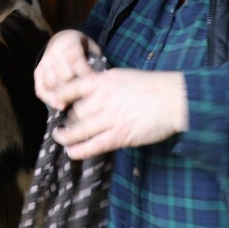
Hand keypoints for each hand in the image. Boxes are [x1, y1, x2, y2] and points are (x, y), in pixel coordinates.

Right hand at [34, 29, 101, 110]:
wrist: (61, 40)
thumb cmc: (81, 47)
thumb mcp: (91, 47)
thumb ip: (95, 60)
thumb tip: (99, 81)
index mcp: (68, 42)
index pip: (75, 60)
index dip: (85, 73)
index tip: (94, 84)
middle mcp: (53, 51)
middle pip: (63, 75)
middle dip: (75, 87)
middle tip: (86, 95)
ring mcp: (44, 62)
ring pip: (52, 83)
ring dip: (64, 95)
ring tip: (76, 101)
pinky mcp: (38, 72)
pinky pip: (40, 89)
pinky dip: (49, 99)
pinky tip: (61, 106)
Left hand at [52, 68, 188, 159]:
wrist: (173, 98)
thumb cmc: (151, 86)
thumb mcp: (122, 75)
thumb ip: (104, 83)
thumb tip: (89, 91)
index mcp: (103, 80)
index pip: (72, 87)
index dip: (59, 96)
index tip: (55, 102)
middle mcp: (103, 98)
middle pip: (75, 111)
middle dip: (68, 119)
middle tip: (65, 124)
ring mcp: (111, 118)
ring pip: (80, 129)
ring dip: (66, 136)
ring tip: (60, 138)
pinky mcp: (120, 135)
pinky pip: (94, 145)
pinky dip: (80, 150)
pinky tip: (72, 152)